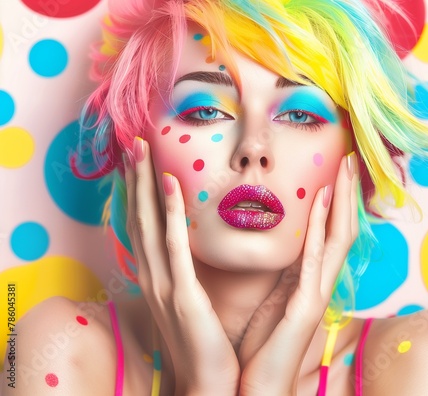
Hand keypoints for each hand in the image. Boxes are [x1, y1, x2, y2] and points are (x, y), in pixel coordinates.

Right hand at [124, 137, 239, 394]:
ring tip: (142, 151)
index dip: (136, 193)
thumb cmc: (201, 341)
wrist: (206, 382)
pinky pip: (175, 248)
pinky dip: (170, 214)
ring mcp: (164, 286)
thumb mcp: (186, 301)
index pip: (142, 227)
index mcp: (156, 278)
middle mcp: (152, 277)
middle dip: (134, 179)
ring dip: (144, 186)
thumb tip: (185, 248)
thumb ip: (182, 273)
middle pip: (138, 218)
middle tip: (133, 142)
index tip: (137, 162)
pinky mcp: (183, 296)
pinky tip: (169, 185)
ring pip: (150, 226)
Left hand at [238, 153, 358, 395]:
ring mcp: (318, 293)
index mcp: (307, 279)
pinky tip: (322, 203)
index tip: (332, 168)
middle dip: (346, 193)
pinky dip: (320, 229)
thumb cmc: (260, 342)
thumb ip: (276, 271)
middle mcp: (319, 282)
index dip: (334, 201)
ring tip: (343, 169)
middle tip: (348, 158)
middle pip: (340, 229)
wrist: (259, 386)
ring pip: (338, 239)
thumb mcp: (268, 298)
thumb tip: (271, 242)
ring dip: (342, 202)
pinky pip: (316, 260)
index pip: (328, 232)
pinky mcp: (308, 306)